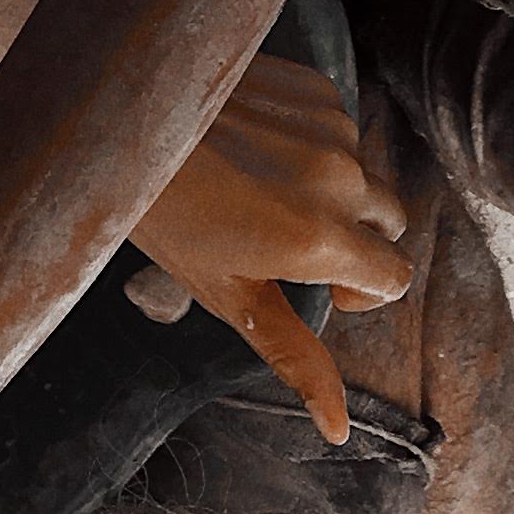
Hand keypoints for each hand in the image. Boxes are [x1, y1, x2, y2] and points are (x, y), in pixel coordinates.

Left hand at [127, 58, 410, 443]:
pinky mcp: (316, 86)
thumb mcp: (227, 295)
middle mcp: (339, 178)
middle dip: (355, 238)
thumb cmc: (163, 216)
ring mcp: (331, 126)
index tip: (320, 284)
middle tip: (286, 238)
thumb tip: (338, 428)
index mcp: (318, 238)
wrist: (117, 123)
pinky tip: (257, 147)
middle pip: (389, 223)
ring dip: (330, 187)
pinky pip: (339, 126)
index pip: (395, 277)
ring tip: (258, 186)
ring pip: (363, 173)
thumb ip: (294, 356)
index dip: (362, 291)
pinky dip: (313, 142)